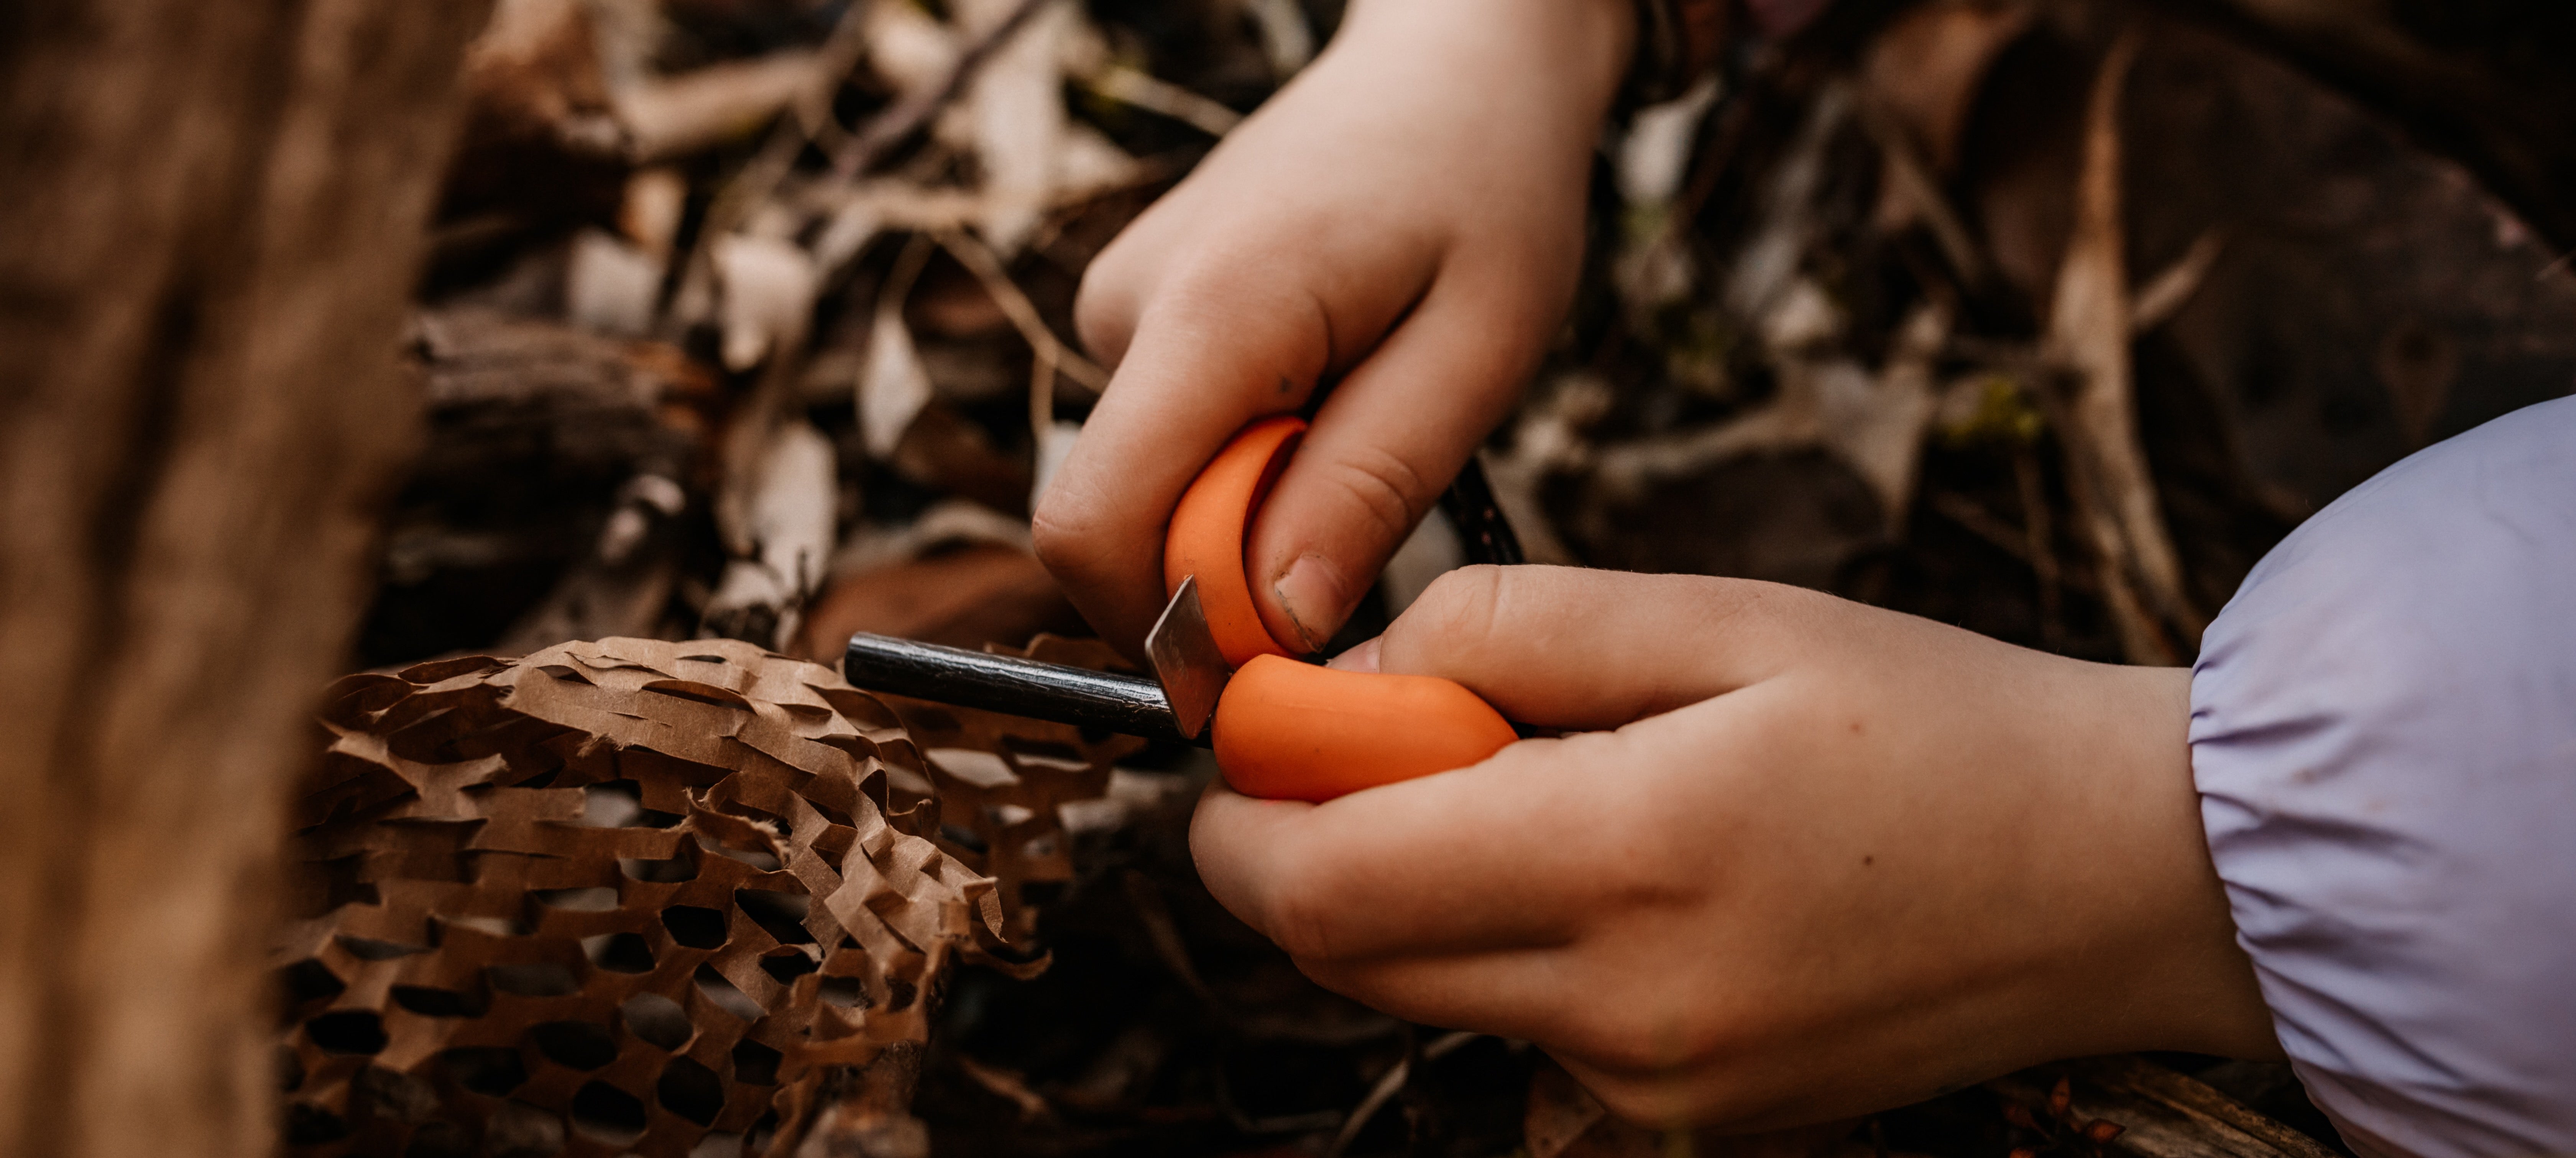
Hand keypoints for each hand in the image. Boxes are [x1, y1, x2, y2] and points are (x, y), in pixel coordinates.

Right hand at [1033, 0, 1632, 655]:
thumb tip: (1276, 628)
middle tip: (1364, 508)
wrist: (1452, 64)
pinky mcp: (1133, 319)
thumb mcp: (1478, 351)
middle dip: (1231, 569)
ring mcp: (1117, 309)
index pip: (1091, 527)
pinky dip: (1247, 460)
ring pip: (1153, 493)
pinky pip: (1170, 447)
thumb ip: (1368, 488)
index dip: (1172, 625)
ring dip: (1251, 507)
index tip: (1287, 645)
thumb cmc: (1487, 188)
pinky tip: (1327, 386)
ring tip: (1360, 413)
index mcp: (1208, 313)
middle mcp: (1127, 308)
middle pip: (1120, 525)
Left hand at [1191, 566, 2281, 1128]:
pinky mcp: (1688, 1117)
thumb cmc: (1930, 719)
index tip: (1262, 725)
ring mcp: (1655, 1087)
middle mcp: (1625, 1009)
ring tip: (1527, 787)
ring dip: (1405, 890)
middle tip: (1380, 736)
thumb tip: (1347, 678)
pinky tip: (1604, 865)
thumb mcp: (1717, 618)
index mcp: (1628, 862)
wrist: (2121, 874)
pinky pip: (1520, 1028)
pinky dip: (1501, 944)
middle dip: (1303, 845)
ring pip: (1423, 990)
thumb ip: (1503, 634)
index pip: (1321, 880)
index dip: (1242, 807)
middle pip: (1342, 952)